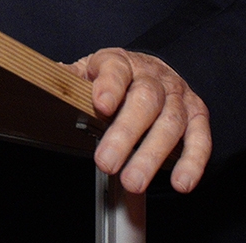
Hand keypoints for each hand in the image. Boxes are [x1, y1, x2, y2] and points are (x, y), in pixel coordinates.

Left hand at [72, 48, 210, 194]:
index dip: (110, 87)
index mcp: (122, 62)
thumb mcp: (91, 70)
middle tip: (107, 163)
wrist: (155, 69)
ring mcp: (177, 96)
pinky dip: (193, 162)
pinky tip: (180, 182)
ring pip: (169, 123)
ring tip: (133, 182)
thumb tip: (44, 77)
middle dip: (125, 134)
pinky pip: (200, 138)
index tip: (101, 105)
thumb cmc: (118, 75)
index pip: (116, 70)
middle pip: (144, 101)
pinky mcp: (197, 116)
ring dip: (152, 155)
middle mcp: (153, 77)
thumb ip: (71, 77)